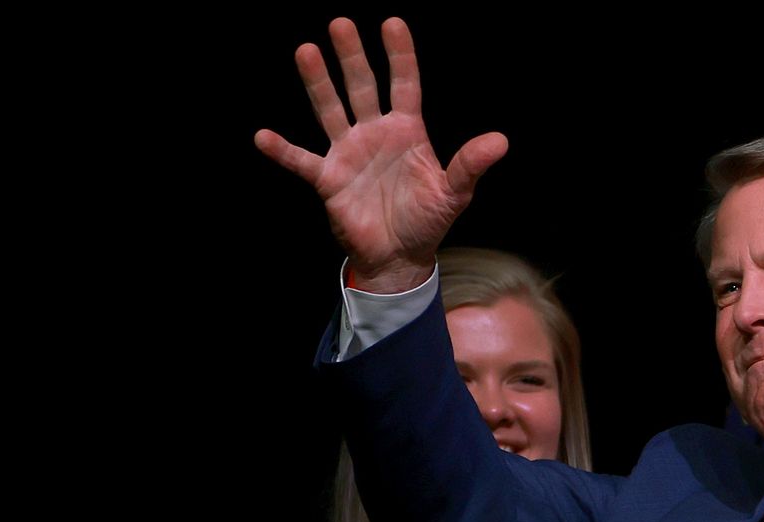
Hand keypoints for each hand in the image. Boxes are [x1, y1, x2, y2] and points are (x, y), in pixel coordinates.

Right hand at [254, 18, 508, 292]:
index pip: (404, 85)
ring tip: (306, 51)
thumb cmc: (427, 220)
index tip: (392, 23)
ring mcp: (348, 152)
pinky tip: (263, 137)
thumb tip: (500, 141)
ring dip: (318, 83)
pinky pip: (301, 160)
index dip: (400, 56)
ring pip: (331, 110)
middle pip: (362, 87)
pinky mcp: (328, 178)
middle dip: (352, 57)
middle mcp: (375, 133)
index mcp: (407, 131)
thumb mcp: (453, 193)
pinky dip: (283, 150)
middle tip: (341, 23)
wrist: (399, 257)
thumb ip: (470, 165)